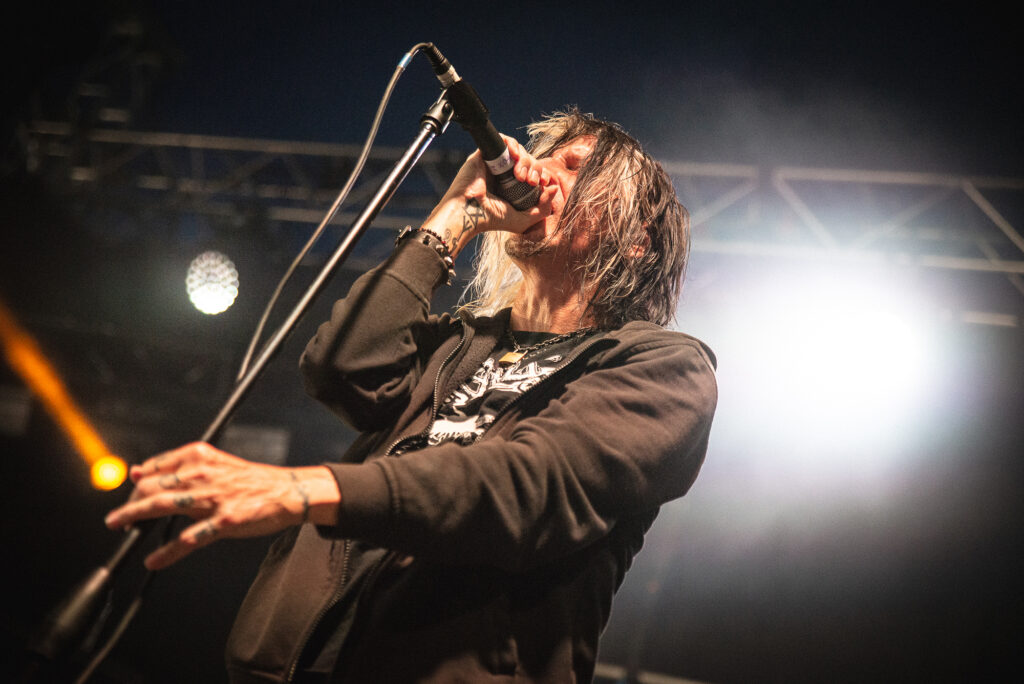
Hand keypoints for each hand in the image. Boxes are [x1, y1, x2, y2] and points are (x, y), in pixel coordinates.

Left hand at [104, 442, 339, 569]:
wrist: (288, 491)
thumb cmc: (251, 480)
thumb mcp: (215, 463)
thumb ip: (178, 466)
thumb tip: (138, 472)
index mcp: (199, 457)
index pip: (155, 468)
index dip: (137, 484)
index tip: (129, 496)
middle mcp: (203, 474)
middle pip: (152, 487)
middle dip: (130, 504)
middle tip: (119, 519)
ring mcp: (213, 499)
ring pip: (162, 506)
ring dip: (134, 518)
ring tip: (119, 527)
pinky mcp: (223, 522)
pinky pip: (188, 539)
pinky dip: (167, 553)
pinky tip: (154, 560)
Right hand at [422, 135, 561, 257]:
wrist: (470, 213)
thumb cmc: (492, 220)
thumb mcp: (524, 220)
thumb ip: (543, 208)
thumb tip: (554, 187)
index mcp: (513, 187)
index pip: (533, 173)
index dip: (543, 175)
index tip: (544, 183)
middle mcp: (505, 174)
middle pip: (528, 160)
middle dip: (535, 169)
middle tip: (530, 181)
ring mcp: (495, 163)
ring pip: (518, 150)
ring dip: (525, 159)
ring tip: (520, 175)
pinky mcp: (484, 153)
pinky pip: (502, 140)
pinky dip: (512, 144)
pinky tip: (514, 156)